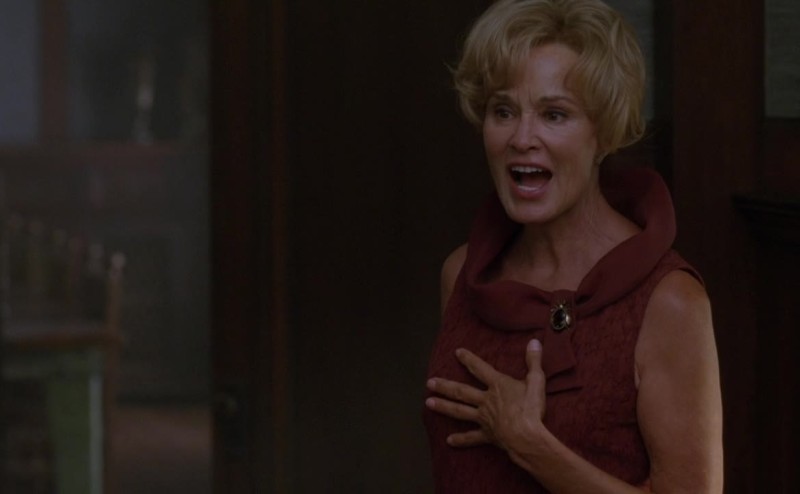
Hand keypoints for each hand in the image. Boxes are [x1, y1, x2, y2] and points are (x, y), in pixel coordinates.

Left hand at [425, 339, 545, 451]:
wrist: (526, 436)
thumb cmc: (531, 408)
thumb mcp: (536, 381)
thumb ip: (533, 361)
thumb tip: (534, 342)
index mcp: (497, 386)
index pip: (480, 368)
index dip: (469, 359)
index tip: (457, 352)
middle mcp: (486, 400)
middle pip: (461, 391)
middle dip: (444, 386)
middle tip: (429, 383)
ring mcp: (484, 418)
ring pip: (459, 411)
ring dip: (443, 406)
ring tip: (428, 403)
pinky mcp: (487, 435)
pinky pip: (471, 437)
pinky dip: (461, 439)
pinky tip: (449, 441)